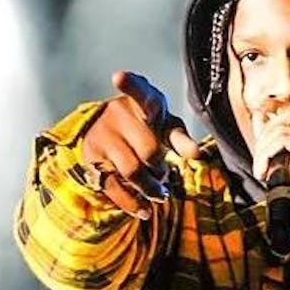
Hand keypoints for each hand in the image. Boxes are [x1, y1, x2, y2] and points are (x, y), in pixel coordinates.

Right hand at [81, 71, 200, 218]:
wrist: (109, 131)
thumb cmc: (148, 126)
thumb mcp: (166, 126)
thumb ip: (180, 138)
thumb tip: (197, 155)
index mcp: (142, 100)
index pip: (138, 90)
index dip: (129, 83)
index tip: (118, 76)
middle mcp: (117, 114)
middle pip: (148, 150)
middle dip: (161, 170)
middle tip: (165, 176)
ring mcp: (101, 136)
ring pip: (132, 172)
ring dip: (150, 188)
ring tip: (160, 194)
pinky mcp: (92, 159)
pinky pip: (113, 187)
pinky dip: (132, 203)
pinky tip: (145, 212)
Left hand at [251, 103, 289, 193]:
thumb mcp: (279, 157)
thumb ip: (271, 135)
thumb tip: (258, 112)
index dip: (272, 108)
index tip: (257, 113)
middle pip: (286, 114)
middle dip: (264, 136)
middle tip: (259, 162)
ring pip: (281, 129)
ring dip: (263, 150)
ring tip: (260, 170)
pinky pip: (283, 139)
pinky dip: (266, 154)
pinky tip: (264, 172)